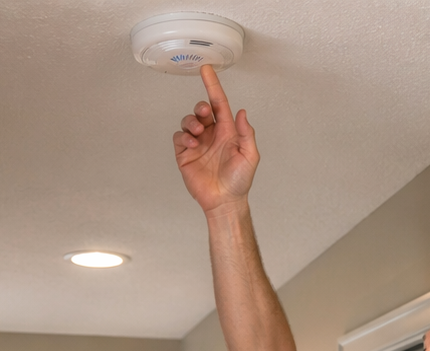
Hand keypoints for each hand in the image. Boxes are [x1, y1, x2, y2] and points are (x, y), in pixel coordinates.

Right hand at [173, 65, 258, 215]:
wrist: (223, 201)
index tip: (206, 70)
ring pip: (188, 121)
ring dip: (192, 122)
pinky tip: (192, 144)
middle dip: (201, 106)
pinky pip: (179, 137)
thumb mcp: (250, 156)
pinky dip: (183, 137)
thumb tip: (242, 113)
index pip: (219, 103)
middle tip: (204, 113)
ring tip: (198, 134)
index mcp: (228, 131)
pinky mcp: (185, 154)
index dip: (213, 85)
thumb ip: (247, 133)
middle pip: (202, 110)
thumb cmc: (239, 181)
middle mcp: (212, 134)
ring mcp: (197, 143)